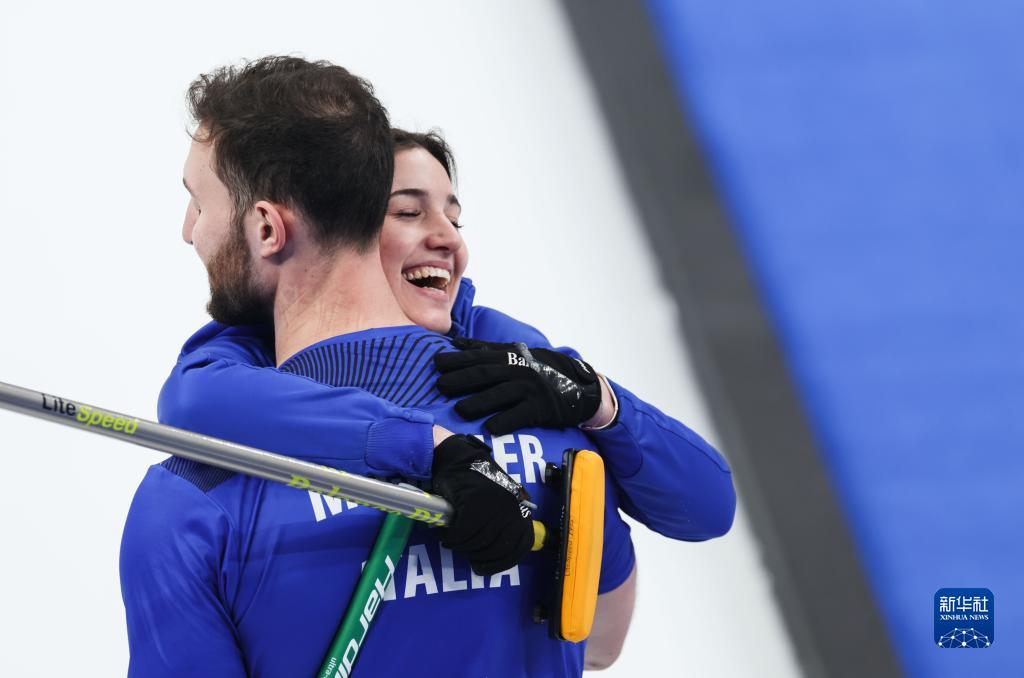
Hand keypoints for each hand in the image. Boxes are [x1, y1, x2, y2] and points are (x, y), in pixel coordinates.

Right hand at [431, 434, 533, 574]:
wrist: (457, 458)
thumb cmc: (476, 483)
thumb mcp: (499, 502)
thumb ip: (503, 523)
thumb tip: (499, 552)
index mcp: (519, 509)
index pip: (520, 546)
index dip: (502, 561)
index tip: (484, 566)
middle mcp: (510, 508)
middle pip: (496, 548)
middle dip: (478, 555)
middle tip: (465, 552)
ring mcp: (492, 504)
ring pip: (477, 542)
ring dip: (462, 547)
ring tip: (453, 542)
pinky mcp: (473, 501)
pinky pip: (462, 532)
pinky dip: (452, 538)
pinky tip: (446, 536)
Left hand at [435, 338, 601, 434]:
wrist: (579, 387)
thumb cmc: (541, 370)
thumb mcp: (517, 354)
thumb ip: (487, 349)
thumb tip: (457, 342)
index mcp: (511, 356)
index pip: (479, 356)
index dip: (457, 359)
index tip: (436, 362)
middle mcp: (519, 370)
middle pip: (486, 374)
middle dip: (461, 379)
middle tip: (440, 386)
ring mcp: (530, 389)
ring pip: (500, 395)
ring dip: (478, 402)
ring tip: (459, 409)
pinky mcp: (540, 408)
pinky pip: (519, 415)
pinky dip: (504, 421)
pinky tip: (489, 428)